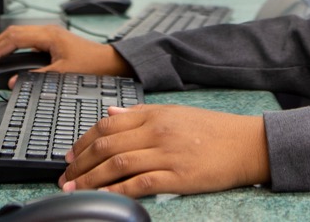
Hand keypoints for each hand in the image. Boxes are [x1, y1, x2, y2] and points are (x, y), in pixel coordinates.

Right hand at [0, 25, 130, 87]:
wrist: (109, 62)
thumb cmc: (91, 66)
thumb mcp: (62, 74)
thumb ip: (37, 77)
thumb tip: (14, 81)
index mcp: (49, 35)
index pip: (15, 38)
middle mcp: (48, 31)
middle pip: (14, 32)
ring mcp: (50, 34)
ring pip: (20, 34)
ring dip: (4, 44)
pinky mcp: (52, 40)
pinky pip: (27, 39)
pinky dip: (14, 46)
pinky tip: (8, 55)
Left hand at [59, 105, 268, 197]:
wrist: (245, 144)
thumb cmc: (212, 130)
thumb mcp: (175, 113)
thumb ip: (140, 114)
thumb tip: (110, 112)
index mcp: (155, 115)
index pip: (108, 125)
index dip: (82, 140)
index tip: (69, 154)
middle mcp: (157, 132)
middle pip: (107, 146)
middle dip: (79, 163)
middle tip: (64, 176)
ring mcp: (166, 154)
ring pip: (117, 165)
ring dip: (90, 178)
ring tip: (74, 189)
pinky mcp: (177, 176)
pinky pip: (139, 183)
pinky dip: (117, 190)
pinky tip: (103, 196)